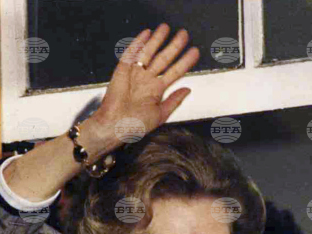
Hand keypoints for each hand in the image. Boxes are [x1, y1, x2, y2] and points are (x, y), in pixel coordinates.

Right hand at [84, 24, 199, 155]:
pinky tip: (147, 33)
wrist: (116, 126)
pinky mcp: (123, 70)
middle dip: (174, 46)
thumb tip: (187, 89)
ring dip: (157, 40)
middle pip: (164, 59)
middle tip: (184, 34)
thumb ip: (174, 100)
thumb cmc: (136, 125)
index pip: (175, 72)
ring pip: (149, 53)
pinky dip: (138, 43)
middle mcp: (147, 79)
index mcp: (157, 90)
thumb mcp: (161, 114)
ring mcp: (135, 73)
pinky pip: (131, 54)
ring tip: (166, 28)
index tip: (195, 52)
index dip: (185, 61)